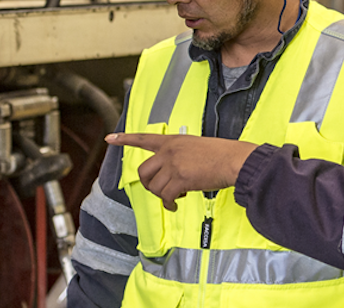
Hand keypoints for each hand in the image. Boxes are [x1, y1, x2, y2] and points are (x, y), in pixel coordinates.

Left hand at [106, 133, 258, 210]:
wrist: (233, 160)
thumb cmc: (221, 155)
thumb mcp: (195, 146)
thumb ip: (179, 155)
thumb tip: (173, 175)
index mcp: (172, 141)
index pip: (143, 138)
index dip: (125, 139)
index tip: (110, 138)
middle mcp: (169, 152)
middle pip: (143, 171)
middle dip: (148, 184)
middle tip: (159, 190)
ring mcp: (173, 165)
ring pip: (154, 187)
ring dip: (163, 196)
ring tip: (176, 197)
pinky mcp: (180, 179)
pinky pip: (166, 197)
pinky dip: (169, 205)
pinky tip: (175, 205)